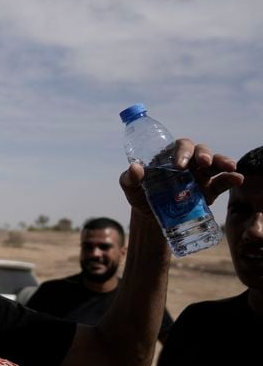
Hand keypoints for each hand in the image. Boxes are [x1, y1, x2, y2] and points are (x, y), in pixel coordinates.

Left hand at [119, 139, 242, 215]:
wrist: (151, 218)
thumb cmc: (141, 196)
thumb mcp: (130, 188)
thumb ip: (129, 178)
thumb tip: (135, 168)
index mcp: (169, 157)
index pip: (179, 147)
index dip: (182, 152)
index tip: (179, 164)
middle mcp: (187, 163)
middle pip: (200, 151)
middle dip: (203, 154)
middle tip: (203, 163)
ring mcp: (200, 176)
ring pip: (214, 163)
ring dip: (222, 162)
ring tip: (229, 167)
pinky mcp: (209, 191)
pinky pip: (222, 182)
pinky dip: (230, 178)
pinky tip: (237, 178)